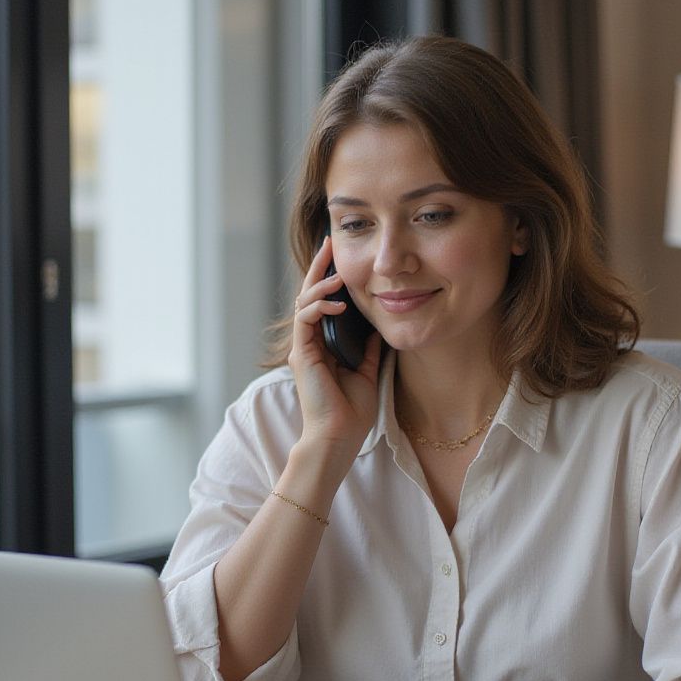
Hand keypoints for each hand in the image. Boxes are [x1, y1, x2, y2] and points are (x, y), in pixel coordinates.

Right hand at [289, 236, 381, 461]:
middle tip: (329, 243)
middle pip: (310, 295)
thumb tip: (378, 326)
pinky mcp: (302, 354)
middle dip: (319, 268)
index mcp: (324, 345)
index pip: (324, 303)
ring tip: (338, 272)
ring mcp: (304, 347)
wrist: (339, 436)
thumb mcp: (367, 370)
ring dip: (320, 284)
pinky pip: (305, 319)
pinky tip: (337, 302)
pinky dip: (319, 306)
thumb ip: (368, 347)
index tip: (341, 256)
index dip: (330, 279)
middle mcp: (310, 342)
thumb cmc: (352, 411)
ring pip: (304, 302)